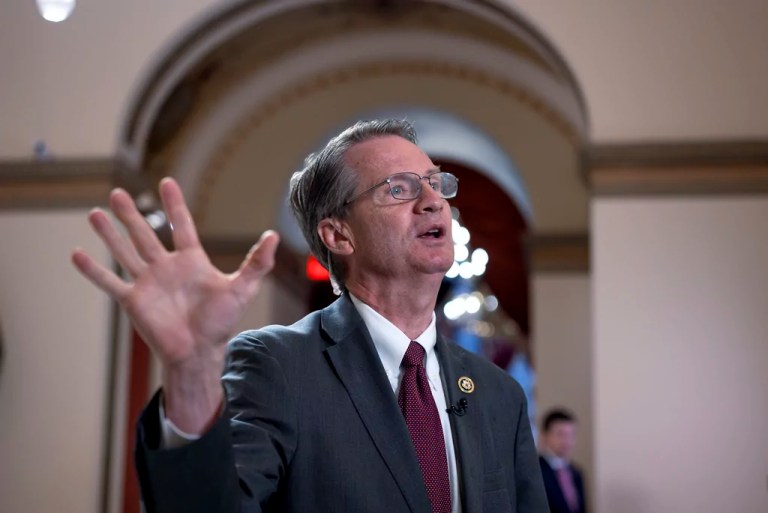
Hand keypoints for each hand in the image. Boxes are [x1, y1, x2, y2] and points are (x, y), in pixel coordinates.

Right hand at [72, 177, 278, 431]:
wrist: (199, 352)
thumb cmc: (221, 323)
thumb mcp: (242, 288)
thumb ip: (257, 262)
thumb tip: (275, 235)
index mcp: (191, 261)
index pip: (181, 226)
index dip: (174, 205)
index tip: (166, 182)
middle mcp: (166, 268)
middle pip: (145, 234)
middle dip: (131, 214)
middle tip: (118, 192)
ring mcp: (147, 283)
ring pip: (124, 252)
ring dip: (109, 234)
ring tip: (95, 213)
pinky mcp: (133, 300)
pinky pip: (109, 282)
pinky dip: (93, 270)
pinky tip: (76, 254)